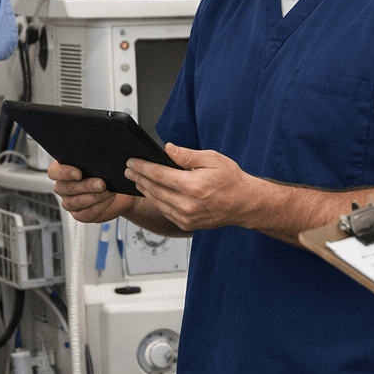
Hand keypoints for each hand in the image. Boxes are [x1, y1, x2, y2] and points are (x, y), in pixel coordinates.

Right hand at [48, 161, 134, 223]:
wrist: (119, 191)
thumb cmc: (108, 174)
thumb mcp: (103, 163)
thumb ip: (96, 158)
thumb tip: (101, 153)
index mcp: (63, 171)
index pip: (54, 171)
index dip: (63, 172)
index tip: (79, 173)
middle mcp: (63, 188)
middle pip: (66, 188)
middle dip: (85, 185)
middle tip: (102, 183)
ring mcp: (69, 202)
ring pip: (74, 202)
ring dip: (93, 197)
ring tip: (108, 191)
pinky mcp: (79, 215)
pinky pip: (85, 214)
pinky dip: (98, 206)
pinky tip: (109, 199)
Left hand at [125, 144, 256, 232]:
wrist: (244, 203)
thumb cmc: (231, 180)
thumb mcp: (212, 159)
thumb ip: (187, 155)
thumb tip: (168, 149)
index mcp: (193, 186)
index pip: (159, 175)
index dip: (143, 168)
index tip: (132, 162)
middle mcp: (187, 204)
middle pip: (154, 190)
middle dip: (139, 178)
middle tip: (129, 170)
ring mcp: (186, 217)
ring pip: (158, 202)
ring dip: (145, 191)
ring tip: (137, 181)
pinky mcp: (187, 224)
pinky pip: (166, 212)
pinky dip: (157, 202)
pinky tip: (152, 193)